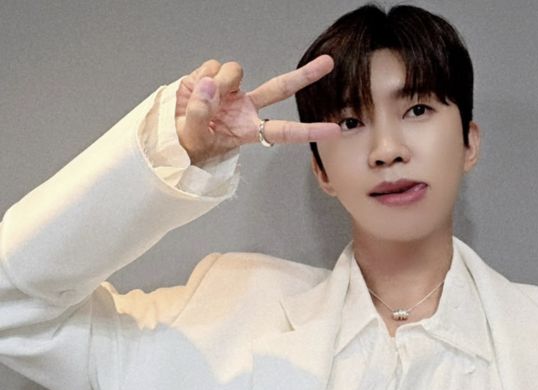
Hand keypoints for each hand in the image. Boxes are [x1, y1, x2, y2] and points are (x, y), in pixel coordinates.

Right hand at [175, 55, 340, 164]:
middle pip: (280, 88)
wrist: (170, 132)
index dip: (309, 131)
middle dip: (305, 75)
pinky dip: (201, 76)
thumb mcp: (195, 139)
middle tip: (327, 64)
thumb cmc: (189, 144)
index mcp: (248, 130)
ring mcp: (232, 91)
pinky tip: (195, 90)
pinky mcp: (214, 76)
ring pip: (235, 71)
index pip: (284, 131)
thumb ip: (201, 114)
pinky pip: (213, 66)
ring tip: (202, 100)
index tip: (334, 131)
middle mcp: (246, 108)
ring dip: (218, 82)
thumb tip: (210, 85)